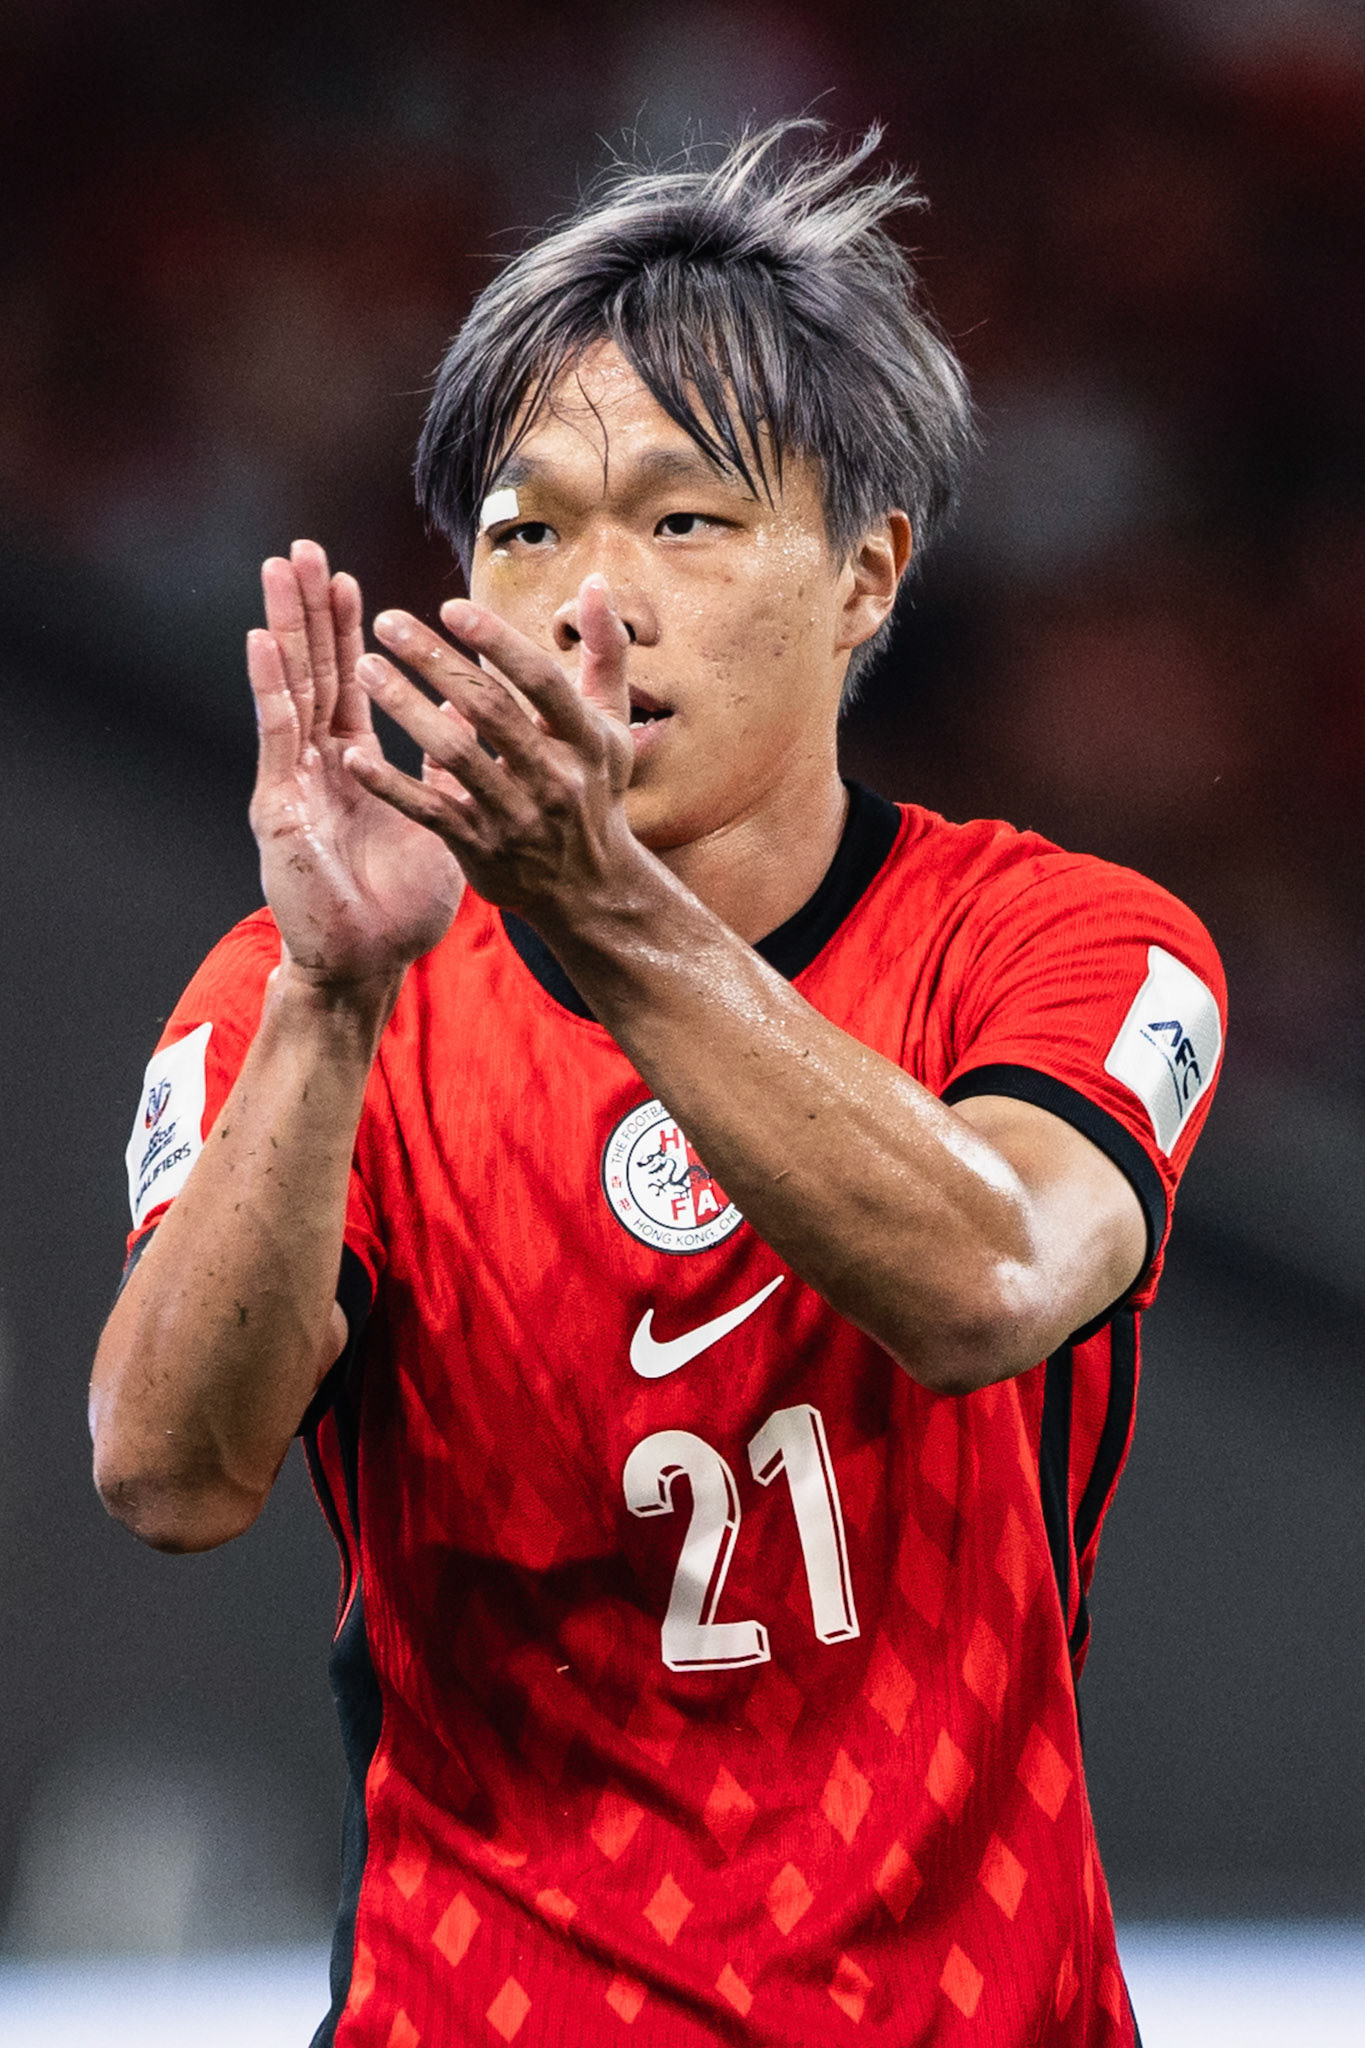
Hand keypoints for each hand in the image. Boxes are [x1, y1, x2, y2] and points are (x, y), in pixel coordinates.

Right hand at [246, 541, 464, 985]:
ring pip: (290, 688)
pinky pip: (277, 738)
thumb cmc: (399, 907)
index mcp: (354, 767)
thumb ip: (448, 776)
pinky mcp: (280, 807)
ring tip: (280, 569)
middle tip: (305, 549)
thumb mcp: (439, 826)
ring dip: (285, 626)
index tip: (354, 583)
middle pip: (314, 672)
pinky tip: (263, 642)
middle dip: (310, 610)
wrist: (366, 965)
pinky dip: (270, 687)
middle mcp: (318, 765)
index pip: (351, 684)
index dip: (351, 634)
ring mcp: (295, 782)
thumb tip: (476, 728)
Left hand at [343, 574, 641, 924]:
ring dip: (405, 708)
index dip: (498, 642)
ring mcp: (517, 817)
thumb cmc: (595, 790)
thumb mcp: (611, 725)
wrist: (590, 889)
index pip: (542, 681)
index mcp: (586, 740)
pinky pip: (430, 812)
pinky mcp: (482, 849)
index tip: (451, 606)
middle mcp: (555, 778)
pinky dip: (391, 785)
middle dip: (435, 661)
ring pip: (454, 756)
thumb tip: (597, 583)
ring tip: (365, 668)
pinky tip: (354, 756)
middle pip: (490, 710)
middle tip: (388, 622)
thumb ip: (606, 652)